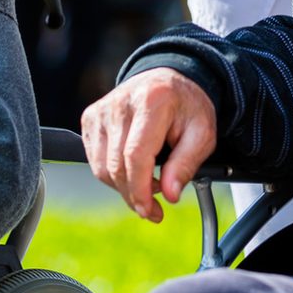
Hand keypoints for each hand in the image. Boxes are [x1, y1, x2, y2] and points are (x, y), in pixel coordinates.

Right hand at [81, 69, 216, 222]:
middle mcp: (121, 103)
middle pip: (116, 165)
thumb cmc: (186, 108)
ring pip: (102, 167)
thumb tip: (171, 195)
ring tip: (147, 184)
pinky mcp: (90, 117)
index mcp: (152, 101)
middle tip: (154, 206)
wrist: (169, 81)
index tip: (151, 211)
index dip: (140, 190)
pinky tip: (132, 171)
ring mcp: (102, 110)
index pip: (135, 155)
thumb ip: (186, 165)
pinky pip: (95, 160)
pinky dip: (113, 175)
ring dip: (123, 187)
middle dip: (134, 195)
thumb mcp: (202, 134)